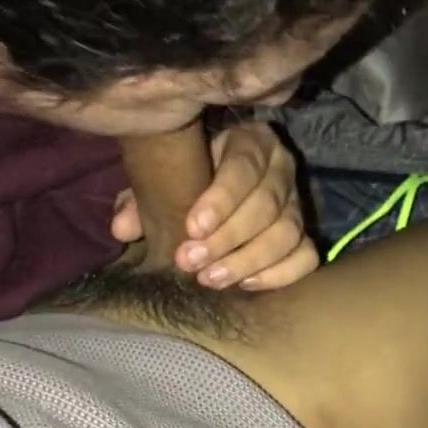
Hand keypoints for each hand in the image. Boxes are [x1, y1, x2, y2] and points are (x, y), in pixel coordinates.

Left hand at [111, 121, 319, 289]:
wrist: (210, 190)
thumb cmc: (186, 178)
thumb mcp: (164, 178)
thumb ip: (142, 198)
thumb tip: (122, 227)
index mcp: (250, 142)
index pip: (245, 166)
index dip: (221, 199)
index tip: (192, 227)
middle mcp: (281, 169)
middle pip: (268, 205)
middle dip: (227, 238)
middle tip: (190, 262)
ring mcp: (297, 204)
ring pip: (288, 233)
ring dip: (248, 260)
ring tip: (210, 279)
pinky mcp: (304, 235)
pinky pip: (306, 257)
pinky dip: (280, 274)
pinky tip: (246, 284)